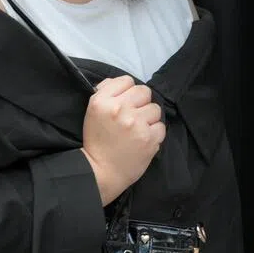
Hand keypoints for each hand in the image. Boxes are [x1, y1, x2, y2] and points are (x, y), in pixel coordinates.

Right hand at [82, 76, 165, 203]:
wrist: (100, 171)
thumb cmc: (96, 141)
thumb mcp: (92, 111)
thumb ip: (106, 92)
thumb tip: (123, 83)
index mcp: (102, 101)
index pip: (127, 80)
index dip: (127, 91)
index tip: (124, 103)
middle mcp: (119, 109)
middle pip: (144, 92)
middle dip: (141, 103)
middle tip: (133, 116)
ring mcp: (136, 124)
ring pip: (155, 109)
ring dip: (149, 118)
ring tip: (138, 129)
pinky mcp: (149, 139)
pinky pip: (161, 127)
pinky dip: (154, 134)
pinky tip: (143, 140)